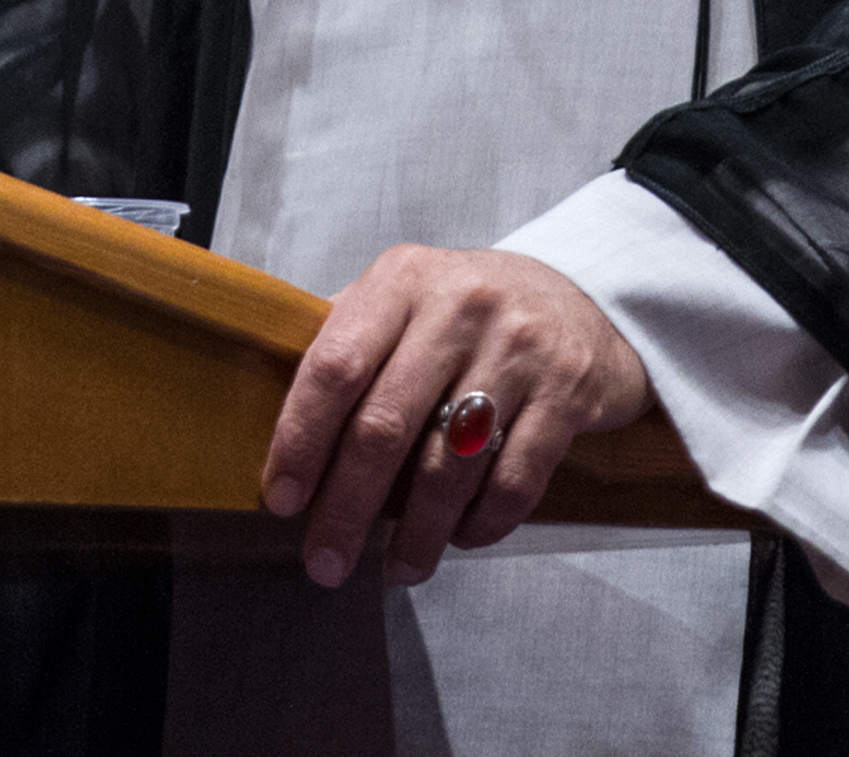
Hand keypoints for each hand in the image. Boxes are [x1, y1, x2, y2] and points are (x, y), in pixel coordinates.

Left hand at [261, 244, 651, 590]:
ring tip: (398, 568)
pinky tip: (461, 537)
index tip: (282, 498)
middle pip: (385, 424)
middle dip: (347, 507)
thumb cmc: (466, 311)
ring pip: (449, 465)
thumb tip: (270, 411)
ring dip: (418, 534)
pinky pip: (514, 480)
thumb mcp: (404, 297)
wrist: (578, 297)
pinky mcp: (566, 391)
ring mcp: (518, 347)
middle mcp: (459, 305)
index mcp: (403, 280)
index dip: (301, 438)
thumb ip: (347, 338)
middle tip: (324, 561)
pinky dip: (481, 523)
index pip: (335, 364)